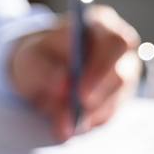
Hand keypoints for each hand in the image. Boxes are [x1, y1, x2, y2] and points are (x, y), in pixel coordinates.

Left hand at [9, 6, 140, 139]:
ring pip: (115, 101)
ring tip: (61, 125)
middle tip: (74, 116)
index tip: (80, 93)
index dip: (102, 70)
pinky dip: (86, 124)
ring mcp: (123, 76)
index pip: (116, 44)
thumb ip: (43, 69)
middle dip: (97, 99)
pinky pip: (106, 117)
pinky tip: (67, 126)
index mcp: (101, 26)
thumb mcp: (30, 58)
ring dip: (87, 116)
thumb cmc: (37, 57)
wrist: (38, 71)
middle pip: (122, 76)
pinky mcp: (116, 100)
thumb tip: (63, 85)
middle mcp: (119, 51)